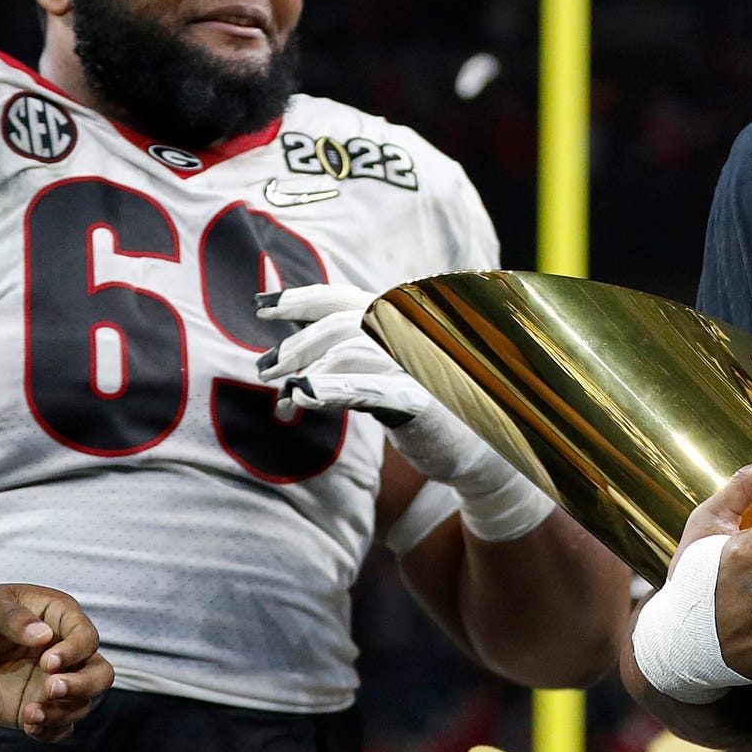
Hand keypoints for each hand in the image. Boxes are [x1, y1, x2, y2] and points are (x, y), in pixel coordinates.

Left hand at [0, 586, 110, 751]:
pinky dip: (51, 731)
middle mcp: (66, 652)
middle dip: (82, 685)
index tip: (48, 663)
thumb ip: (14, 618)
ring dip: (62, 712)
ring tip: (30, 714)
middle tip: (51, 689)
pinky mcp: (38, 707)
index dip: (74, 651)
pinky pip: (60, 726)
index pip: (86, 637)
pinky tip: (30, 725)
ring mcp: (53, 683)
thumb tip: (45, 635)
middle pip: (100, 673)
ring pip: (83, 703)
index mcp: (60, 620)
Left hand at [258, 283, 554, 541]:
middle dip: (296, 346)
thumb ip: (354, 359)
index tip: (261, 305)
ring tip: (286, 398)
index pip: (346, 297)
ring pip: (349, 352)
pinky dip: (330, 389)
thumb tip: (288, 357)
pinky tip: (303, 396)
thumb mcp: (394, 378)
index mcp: (408, 323)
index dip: (301, 297)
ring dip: (305, 373)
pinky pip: (369, 389)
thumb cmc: (436, 413)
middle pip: (340, 324)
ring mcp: (421, 366)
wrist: (490, 455)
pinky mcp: (423, 401)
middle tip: (265, 369)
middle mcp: (415, 335)